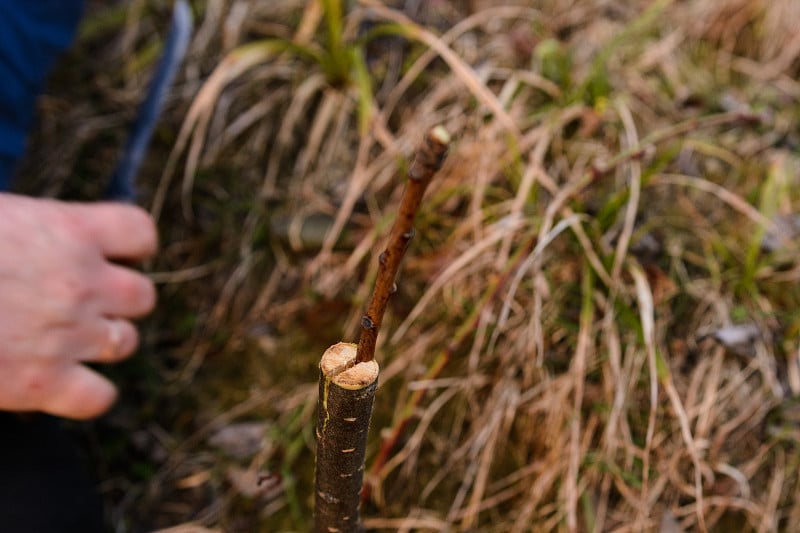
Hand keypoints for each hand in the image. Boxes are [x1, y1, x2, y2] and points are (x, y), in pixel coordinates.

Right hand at [0, 193, 156, 418]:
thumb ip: (31, 227)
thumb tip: (36, 238)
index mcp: (69, 230)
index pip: (139, 232)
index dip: (129, 246)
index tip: (108, 253)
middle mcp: (81, 283)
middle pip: (142, 295)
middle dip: (116, 299)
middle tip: (79, 301)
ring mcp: (67, 335)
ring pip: (126, 343)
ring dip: (104, 342)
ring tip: (64, 339)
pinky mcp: (41, 383)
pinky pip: (100, 398)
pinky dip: (88, 395)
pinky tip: (62, 384)